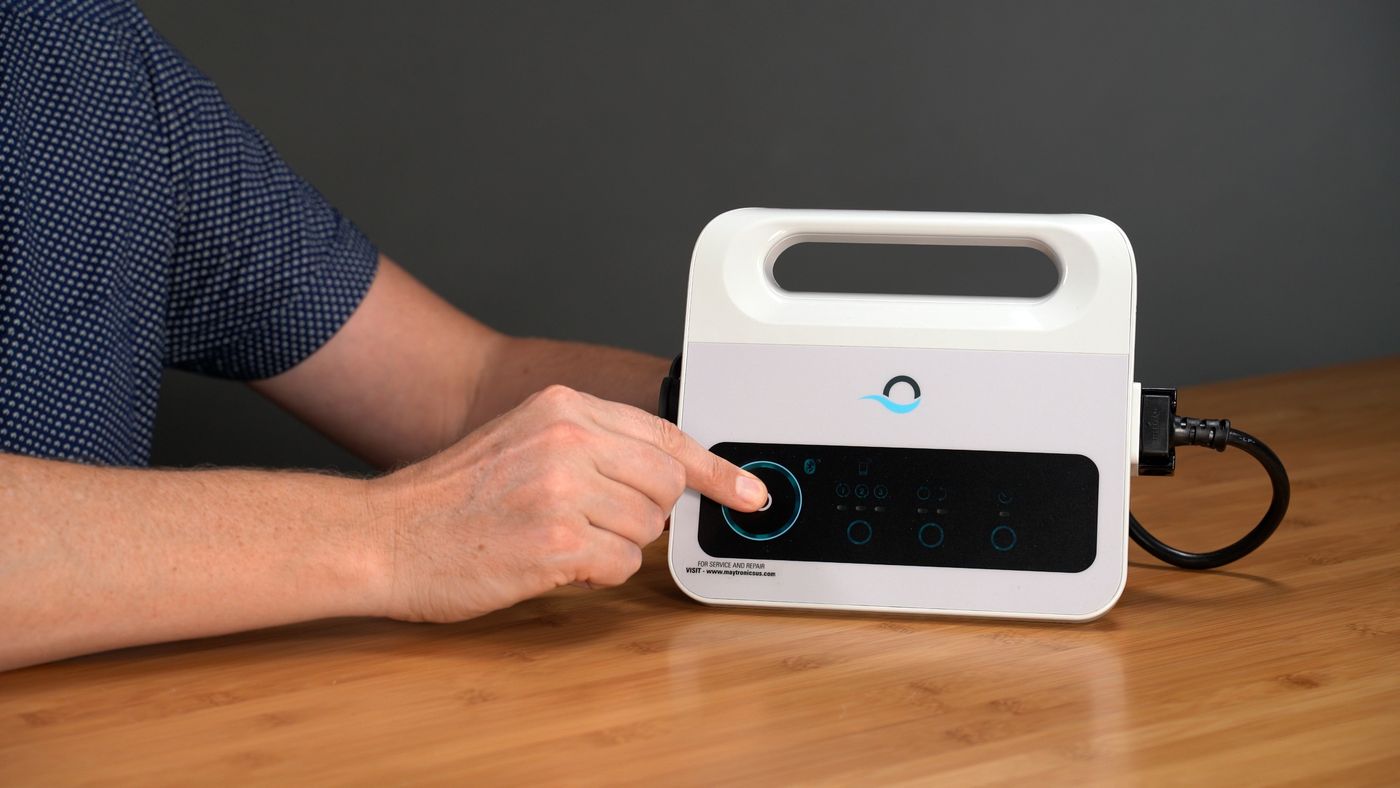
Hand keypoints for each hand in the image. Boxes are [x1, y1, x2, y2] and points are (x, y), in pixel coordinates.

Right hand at [366, 384, 766, 621]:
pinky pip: (618, 566)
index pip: (664, 435)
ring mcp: (563, 489)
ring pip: (644, 530)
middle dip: (643, 514)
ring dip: (611, 547)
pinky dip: (594, 573)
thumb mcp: (522, 439)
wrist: (385, 536)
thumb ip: (591, 445)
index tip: (748, 492)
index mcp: (562, 407)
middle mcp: (567, 438)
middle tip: (596, 523)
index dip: (715, 470)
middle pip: (664, 485)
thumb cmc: (452, 498)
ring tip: (556, 539)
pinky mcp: (557, 541)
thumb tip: (663, 475)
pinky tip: (550, 562)